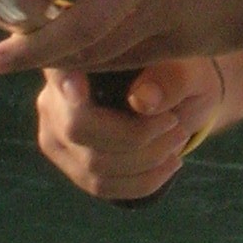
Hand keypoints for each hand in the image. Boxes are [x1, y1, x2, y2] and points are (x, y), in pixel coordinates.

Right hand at [35, 60, 224, 206]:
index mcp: (77, 56)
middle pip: (77, 128)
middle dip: (134, 136)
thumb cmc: (179, 75)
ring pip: (93, 163)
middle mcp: (54, 94)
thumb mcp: (188, 69)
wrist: (180, 100)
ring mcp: (56, 133)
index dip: (64, 83)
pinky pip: (100, 185)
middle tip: (176, 125)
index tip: (80, 89)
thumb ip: (170, 79)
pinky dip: (141, 181)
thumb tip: (143, 101)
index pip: (58, 70)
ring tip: (176, 141)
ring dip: (145, 160)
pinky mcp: (71, 164)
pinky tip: (167, 165)